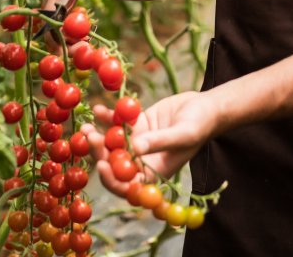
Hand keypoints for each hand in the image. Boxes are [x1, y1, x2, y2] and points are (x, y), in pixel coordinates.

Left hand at [80, 92, 216, 196]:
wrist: (205, 106)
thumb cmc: (201, 125)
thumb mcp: (184, 134)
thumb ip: (160, 142)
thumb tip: (135, 149)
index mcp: (155, 171)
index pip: (129, 185)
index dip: (113, 180)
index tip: (102, 165)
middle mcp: (143, 159)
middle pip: (115, 163)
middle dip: (100, 153)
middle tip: (91, 136)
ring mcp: (138, 141)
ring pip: (112, 143)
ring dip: (97, 137)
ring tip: (87, 126)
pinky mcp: (136, 124)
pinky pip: (117, 123)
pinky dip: (107, 117)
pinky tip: (98, 110)